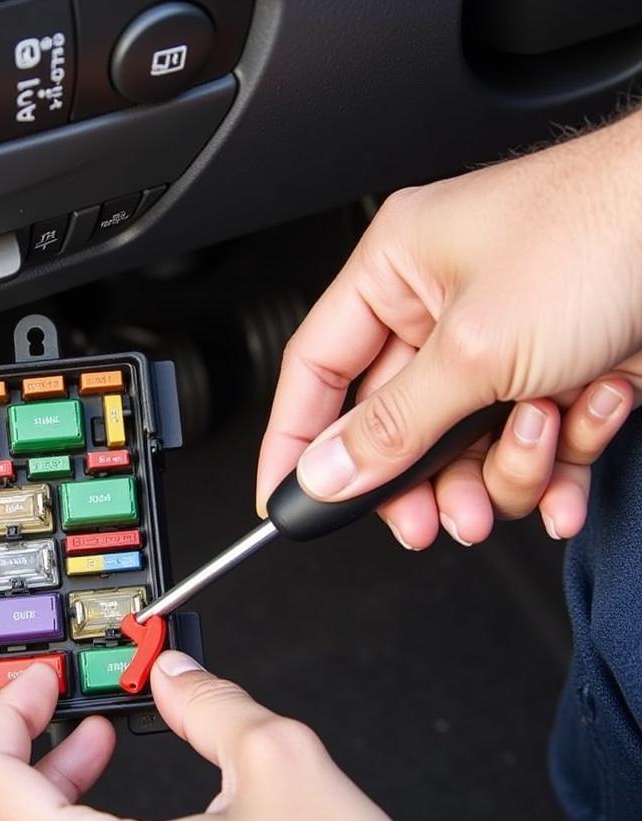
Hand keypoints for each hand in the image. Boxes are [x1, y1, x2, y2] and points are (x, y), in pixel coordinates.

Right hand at [257, 109, 641, 548]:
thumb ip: (393, 425)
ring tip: (541, 442)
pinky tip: (582, 445)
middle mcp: (443, 307)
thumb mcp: (478, 347)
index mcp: (397, 273)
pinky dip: (559, 464)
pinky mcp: (559, 371)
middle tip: (430, 520)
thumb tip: (325, 473)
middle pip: (395, 426)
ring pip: (466, 447)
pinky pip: (532, 445)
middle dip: (423, 478)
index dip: (294, 441)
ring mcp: (505, 342)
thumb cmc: (608, 228)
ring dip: (506, 467)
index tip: (284, 500)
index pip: (314, 369)